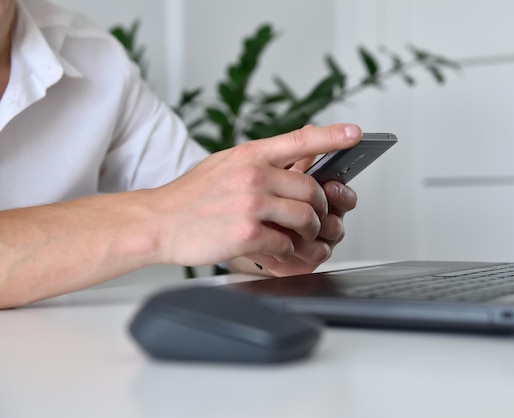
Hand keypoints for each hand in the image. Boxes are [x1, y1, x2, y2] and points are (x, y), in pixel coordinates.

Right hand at [150, 124, 361, 268]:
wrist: (158, 222)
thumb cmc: (192, 197)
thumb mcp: (225, 164)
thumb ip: (259, 162)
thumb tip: (295, 163)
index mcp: (250, 154)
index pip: (300, 140)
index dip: (332, 136)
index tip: (355, 134)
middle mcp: (253, 174)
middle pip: (312, 189)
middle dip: (321, 208)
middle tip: (316, 218)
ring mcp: (250, 203)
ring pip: (306, 217)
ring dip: (310, 231)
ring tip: (300, 237)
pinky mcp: (246, 233)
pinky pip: (286, 244)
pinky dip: (287, 252)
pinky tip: (275, 250)